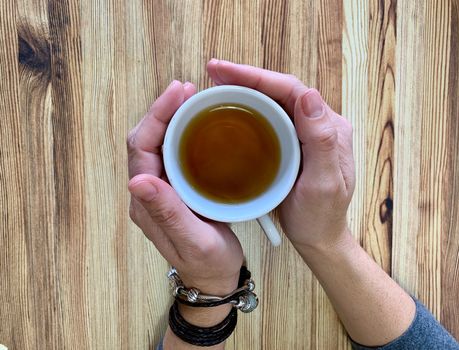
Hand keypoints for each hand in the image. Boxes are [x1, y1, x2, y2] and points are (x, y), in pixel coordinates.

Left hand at [127, 80, 243, 295]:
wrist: (214, 278)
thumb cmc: (207, 262)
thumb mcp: (193, 240)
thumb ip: (167, 212)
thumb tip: (137, 180)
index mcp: (146, 202)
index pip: (141, 147)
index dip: (156, 116)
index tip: (179, 93)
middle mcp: (148, 191)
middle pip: (145, 139)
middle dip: (162, 110)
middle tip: (187, 89)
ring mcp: (160, 188)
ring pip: (158, 143)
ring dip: (171, 118)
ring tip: (191, 99)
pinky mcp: (174, 187)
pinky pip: (172, 152)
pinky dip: (181, 131)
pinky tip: (197, 122)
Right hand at [207, 59, 354, 250]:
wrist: (319, 238)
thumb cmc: (321, 216)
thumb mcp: (323, 184)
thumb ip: (321, 141)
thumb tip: (309, 95)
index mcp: (329, 127)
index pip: (292, 90)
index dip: (257, 76)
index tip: (224, 71)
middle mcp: (318, 124)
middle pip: (279, 90)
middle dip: (246, 77)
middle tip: (213, 72)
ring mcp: (303, 133)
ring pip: (272, 101)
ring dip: (244, 89)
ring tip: (215, 84)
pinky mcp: (291, 143)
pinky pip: (268, 118)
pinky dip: (247, 109)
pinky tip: (228, 108)